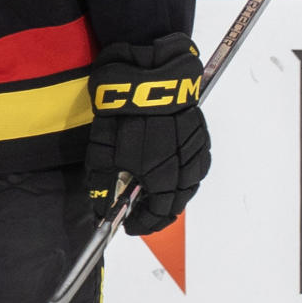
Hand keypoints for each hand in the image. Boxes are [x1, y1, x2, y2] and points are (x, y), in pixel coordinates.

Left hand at [84, 36, 210, 235]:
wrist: (146, 76)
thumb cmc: (121, 116)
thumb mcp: (102, 154)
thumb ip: (103, 187)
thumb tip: (102, 210)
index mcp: (160, 178)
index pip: (155, 215)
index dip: (142, 224)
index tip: (129, 226)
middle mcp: (183, 168)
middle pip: (176, 203)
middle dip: (159, 214)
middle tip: (143, 215)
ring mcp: (195, 150)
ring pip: (190, 184)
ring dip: (175, 196)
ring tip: (158, 197)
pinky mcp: (200, 133)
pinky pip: (198, 163)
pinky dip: (187, 175)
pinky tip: (175, 172)